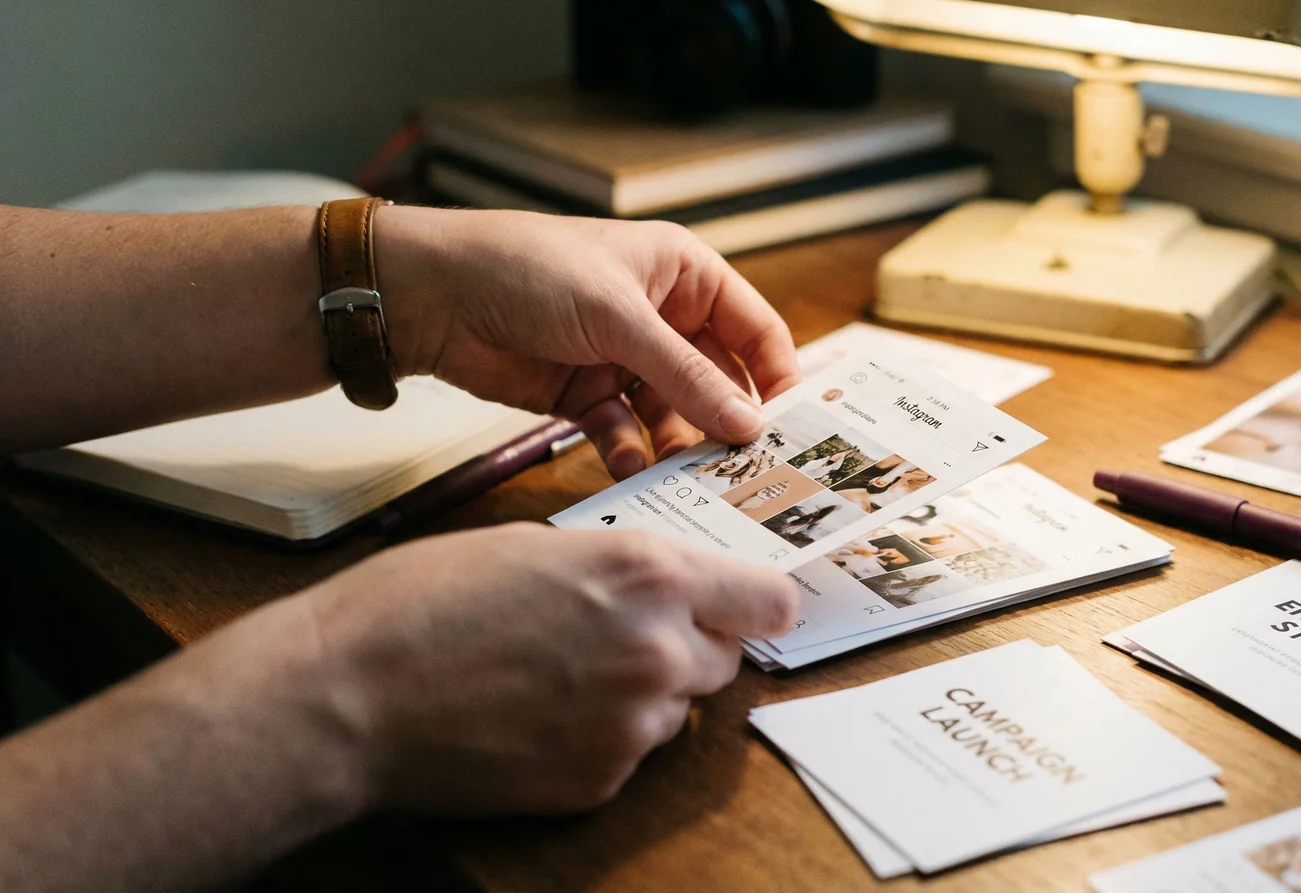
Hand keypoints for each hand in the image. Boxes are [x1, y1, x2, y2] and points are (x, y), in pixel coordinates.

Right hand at [298, 524, 797, 814]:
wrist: (349, 693)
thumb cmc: (423, 602)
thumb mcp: (537, 546)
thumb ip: (620, 568)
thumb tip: (661, 587)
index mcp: (648, 573)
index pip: (769, 600)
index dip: (754, 603)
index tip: (744, 607)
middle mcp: (658, 648)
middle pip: (724, 656)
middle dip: (685, 645)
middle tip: (615, 636)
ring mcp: (633, 723)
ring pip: (675, 708)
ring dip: (640, 695)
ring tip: (556, 676)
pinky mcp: (600, 780)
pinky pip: (629, 755)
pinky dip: (598, 739)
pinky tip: (535, 718)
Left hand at [379, 208, 801, 478]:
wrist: (433, 296)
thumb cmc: (528, 270)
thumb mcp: (618, 317)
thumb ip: (685, 375)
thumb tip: (748, 424)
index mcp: (683, 274)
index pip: (754, 330)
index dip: (774, 377)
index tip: (790, 428)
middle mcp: (662, 317)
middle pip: (717, 380)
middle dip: (728, 421)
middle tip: (746, 468)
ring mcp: (624, 359)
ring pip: (674, 414)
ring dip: (681, 445)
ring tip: (690, 478)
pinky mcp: (586, 396)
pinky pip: (626, 432)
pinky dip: (631, 453)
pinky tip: (631, 469)